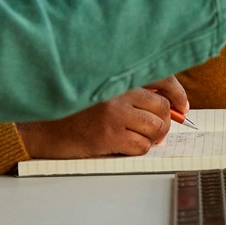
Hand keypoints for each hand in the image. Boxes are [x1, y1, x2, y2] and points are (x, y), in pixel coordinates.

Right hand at [17, 78, 184, 158]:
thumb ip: (129, 91)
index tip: (182, 106)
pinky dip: (140, 149)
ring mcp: (114, 113)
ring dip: (154, 137)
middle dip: (165, 121)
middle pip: (162, 107)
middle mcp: (117, 90)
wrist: (43, 128)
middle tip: (159, 130)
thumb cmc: (72, 111)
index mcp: (117, 75)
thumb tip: (169, 105)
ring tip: (143, 138)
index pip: (161, 77)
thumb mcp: (100, 90)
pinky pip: (141, 146)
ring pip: (155, 128)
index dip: (177, 94)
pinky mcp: (108, 135)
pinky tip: (126, 145)